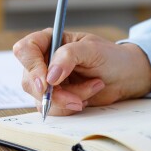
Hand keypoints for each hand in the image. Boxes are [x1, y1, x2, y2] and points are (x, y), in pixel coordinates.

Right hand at [12, 30, 150, 116]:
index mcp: (50, 41)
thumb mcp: (92, 50)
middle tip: (76, 98)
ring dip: (69, 99)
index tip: (47, 83)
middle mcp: (44, 61)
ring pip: (41, 99)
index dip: (32, 67)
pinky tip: (88, 96)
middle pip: (29, 81)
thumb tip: (50, 75)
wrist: (125, 76)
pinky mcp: (56, 98)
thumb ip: (69, 56)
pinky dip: (71, 106)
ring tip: (94, 86)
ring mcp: (48, 82)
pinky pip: (52, 109)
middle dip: (55, 93)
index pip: (25, 50)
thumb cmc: (110, 56)